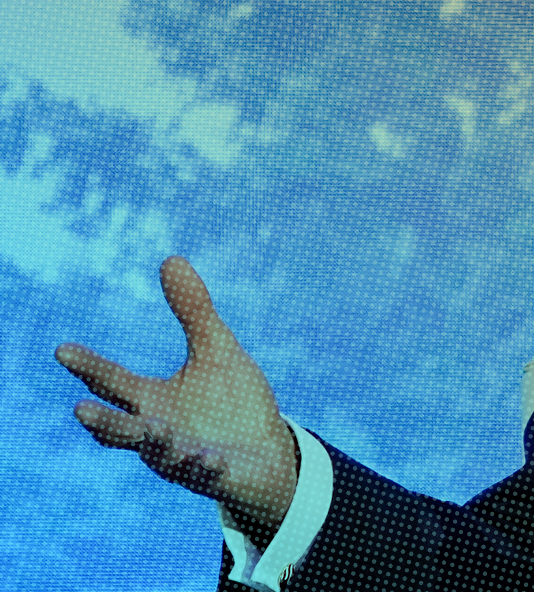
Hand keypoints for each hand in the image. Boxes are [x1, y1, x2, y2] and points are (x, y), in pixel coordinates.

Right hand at [56, 256, 298, 546]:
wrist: (270, 450)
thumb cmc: (233, 403)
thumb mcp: (216, 349)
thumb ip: (193, 310)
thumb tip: (170, 258)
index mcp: (152, 402)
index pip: (112, 382)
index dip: (88, 366)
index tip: (63, 350)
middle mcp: (158, 432)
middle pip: (122, 428)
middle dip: (103, 421)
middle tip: (81, 410)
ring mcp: (183, 459)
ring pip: (160, 454)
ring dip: (157, 443)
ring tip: (156, 430)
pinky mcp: (214, 476)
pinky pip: (205, 473)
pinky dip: (203, 465)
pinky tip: (207, 456)